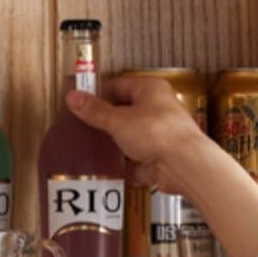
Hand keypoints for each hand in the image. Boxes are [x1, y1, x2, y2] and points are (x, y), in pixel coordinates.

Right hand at [69, 78, 257, 256]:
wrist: (185, 165)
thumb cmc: (156, 133)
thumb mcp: (118, 120)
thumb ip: (94, 111)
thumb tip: (72, 96)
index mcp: (150, 90)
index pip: (118, 85)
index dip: (98, 94)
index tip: (80, 104)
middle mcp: (159, 108)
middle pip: (126, 112)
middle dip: (107, 121)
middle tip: (84, 128)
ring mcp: (162, 135)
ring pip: (133, 137)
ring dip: (117, 144)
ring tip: (94, 149)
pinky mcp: (163, 158)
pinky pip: (140, 161)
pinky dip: (129, 166)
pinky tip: (113, 170)